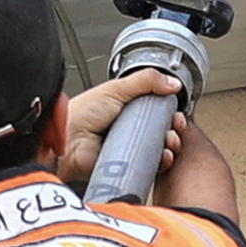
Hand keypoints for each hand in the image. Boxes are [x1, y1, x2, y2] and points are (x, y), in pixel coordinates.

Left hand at [52, 69, 176, 182]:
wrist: (68, 140)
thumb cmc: (82, 114)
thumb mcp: (117, 89)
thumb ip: (146, 81)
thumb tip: (172, 82)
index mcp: (127, 107)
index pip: (156, 108)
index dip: (169, 110)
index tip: (177, 111)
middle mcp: (130, 127)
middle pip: (161, 129)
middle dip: (173, 128)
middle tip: (175, 126)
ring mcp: (130, 146)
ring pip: (159, 148)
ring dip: (170, 145)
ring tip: (169, 140)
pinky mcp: (128, 164)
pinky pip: (150, 165)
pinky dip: (161, 162)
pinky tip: (164, 156)